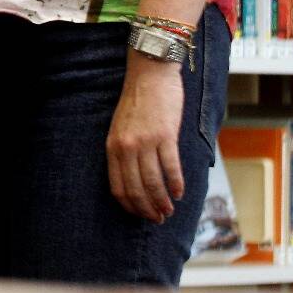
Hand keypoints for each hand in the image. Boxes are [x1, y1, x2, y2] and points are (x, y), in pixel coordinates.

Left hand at [106, 57, 185, 222]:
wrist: (150, 74)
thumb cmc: (137, 101)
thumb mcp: (120, 128)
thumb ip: (124, 152)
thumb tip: (135, 180)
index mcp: (113, 147)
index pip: (118, 186)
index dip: (130, 206)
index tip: (140, 214)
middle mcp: (127, 147)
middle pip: (136, 188)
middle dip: (147, 209)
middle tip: (158, 219)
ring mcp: (146, 142)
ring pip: (154, 182)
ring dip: (162, 201)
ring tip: (169, 211)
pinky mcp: (165, 135)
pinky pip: (171, 167)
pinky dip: (176, 184)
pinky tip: (180, 193)